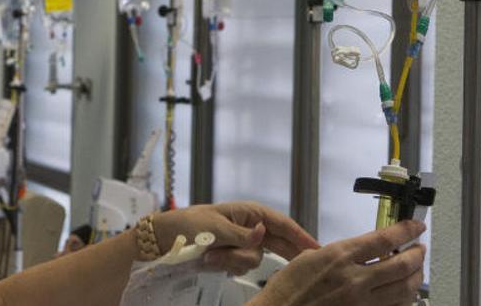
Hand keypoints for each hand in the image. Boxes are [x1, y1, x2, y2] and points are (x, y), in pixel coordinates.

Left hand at [150, 202, 319, 274]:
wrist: (162, 240)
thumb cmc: (187, 225)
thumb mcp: (215, 228)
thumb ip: (242, 235)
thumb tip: (263, 233)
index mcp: (248, 212)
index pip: (281, 224)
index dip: (301, 236)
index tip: (318, 247)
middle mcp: (249, 227)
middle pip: (277, 243)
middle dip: (279, 254)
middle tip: (304, 265)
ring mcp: (240, 243)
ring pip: (254, 260)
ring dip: (232, 260)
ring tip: (210, 255)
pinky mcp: (231, 257)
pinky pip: (240, 267)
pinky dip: (225, 266)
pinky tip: (210, 260)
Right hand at [250, 220, 426, 305]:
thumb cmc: (288, 290)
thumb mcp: (310, 257)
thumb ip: (340, 252)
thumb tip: (362, 250)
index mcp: (340, 256)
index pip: (385, 239)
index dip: (407, 230)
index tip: (415, 227)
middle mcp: (354, 279)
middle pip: (402, 264)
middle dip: (418, 254)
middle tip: (420, 249)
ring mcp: (360, 302)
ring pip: (404, 289)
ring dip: (415, 277)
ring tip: (416, 270)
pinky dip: (403, 299)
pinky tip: (403, 293)